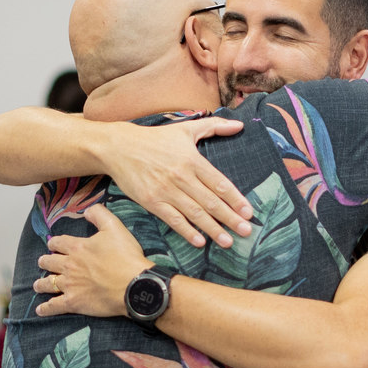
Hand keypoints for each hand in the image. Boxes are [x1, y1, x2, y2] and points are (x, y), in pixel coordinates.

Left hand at [34, 204, 153, 317]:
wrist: (133, 285)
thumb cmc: (126, 256)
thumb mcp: (115, 227)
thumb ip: (99, 214)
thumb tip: (87, 210)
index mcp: (77, 247)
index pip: (58, 242)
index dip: (54, 243)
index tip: (53, 244)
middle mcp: (69, 265)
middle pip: (49, 262)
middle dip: (45, 261)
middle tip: (43, 262)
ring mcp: (70, 285)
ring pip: (48, 283)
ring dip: (41, 284)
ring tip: (37, 285)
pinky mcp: (74, 302)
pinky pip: (54, 306)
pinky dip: (46, 308)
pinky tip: (40, 310)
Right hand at [106, 117, 252, 247]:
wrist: (119, 147)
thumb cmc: (154, 139)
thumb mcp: (185, 128)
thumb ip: (214, 126)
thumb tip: (239, 125)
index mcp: (193, 160)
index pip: (220, 183)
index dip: (236, 199)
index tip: (248, 212)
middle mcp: (182, 176)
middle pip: (211, 201)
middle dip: (230, 218)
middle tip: (246, 231)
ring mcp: (166, 191)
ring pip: (195, 213)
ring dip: (213, 229)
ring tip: (229, 241)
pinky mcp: (151, 201)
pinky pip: (173, 220)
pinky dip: (187, 232)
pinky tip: (200, 242)